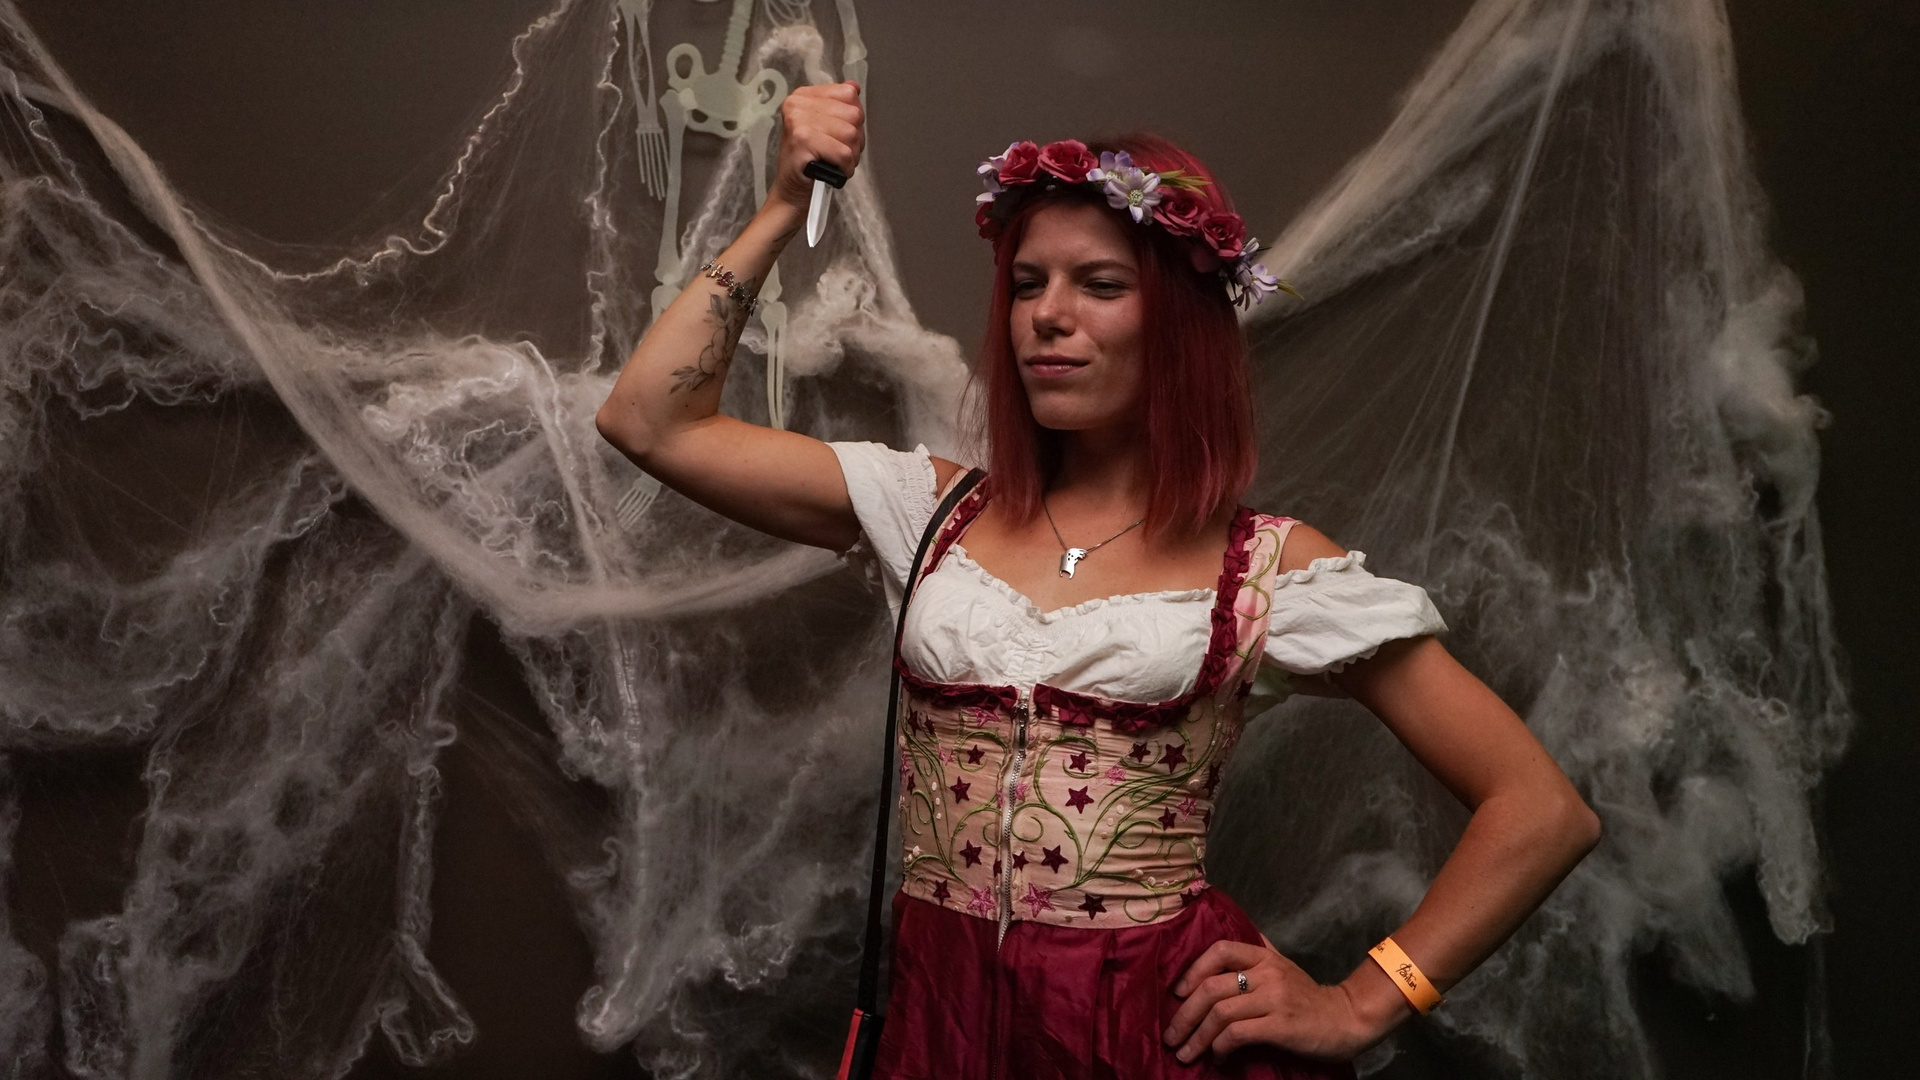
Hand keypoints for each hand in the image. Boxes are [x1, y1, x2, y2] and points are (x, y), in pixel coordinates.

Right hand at [769, 80, 863, 215]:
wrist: (793, 191)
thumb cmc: (810, 160)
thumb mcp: (825, 126)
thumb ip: (840, 105)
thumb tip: (853, 87)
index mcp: (803, 96)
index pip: (849, 94)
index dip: (852, 119)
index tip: (836, 133)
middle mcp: (798, 104)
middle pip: (853, 114)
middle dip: (854, 139)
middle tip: (836, 151)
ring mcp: (798, 122)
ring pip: (851, 134)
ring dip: (850, 155)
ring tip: (834, 161)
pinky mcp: (802, 141)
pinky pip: (844, 153)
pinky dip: (845, 167)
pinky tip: (833, 170)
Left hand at [1165, 936, 1376, 1063]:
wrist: (1347, 1019)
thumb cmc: (1310, 997)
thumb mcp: (1284, 966)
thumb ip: (1260, 952)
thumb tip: (1234, 937)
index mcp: (1264, 956)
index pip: (1219, 950)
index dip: (1192, 970)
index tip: (1178, 994)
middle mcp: (1267, 972)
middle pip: (1211, 987)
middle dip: (1184, 1014)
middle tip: (1171, 1037)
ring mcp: (1274, 998)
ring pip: (1220, 1012)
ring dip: (1196, 1037)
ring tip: (1185, 1053)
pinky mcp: (1281, 1025)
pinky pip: (1237, 1033)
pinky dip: (1220, 1046)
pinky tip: (1218, 1056)